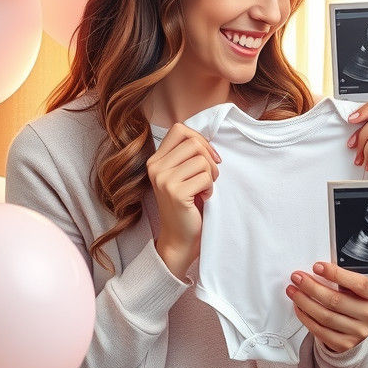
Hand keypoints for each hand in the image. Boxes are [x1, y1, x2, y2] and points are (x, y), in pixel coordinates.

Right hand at [146, 123, 220, 279]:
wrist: (180, 238)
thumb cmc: (188, 204)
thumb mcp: (183, 174)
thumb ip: (188, 155)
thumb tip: (206, 138)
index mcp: (156, 160)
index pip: (179, 129)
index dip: (200, 139)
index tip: (209, 157)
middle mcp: (155, 167)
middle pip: (194, 142)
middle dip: (210, 158)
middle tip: (209, 177)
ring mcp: (163, 180)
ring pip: (201, 160)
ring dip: (211, 175)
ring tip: (204, 189)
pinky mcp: (175, 192)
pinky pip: (205, 177)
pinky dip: (210, 188)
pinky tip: (203, 198)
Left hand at [286, 262, 367, 352]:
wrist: (361, 322)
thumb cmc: (358, 297)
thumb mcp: (359, 284)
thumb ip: (344, 277)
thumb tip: (318, 269)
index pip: (357, 283)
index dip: (335, 274)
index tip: (317, 267)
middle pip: (336, 300)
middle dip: (312, 287)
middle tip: (297, 278)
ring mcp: (359, 332)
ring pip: (325, 316)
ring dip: (304, 302)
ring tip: (293, 291)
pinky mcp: (345, 344)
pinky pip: (320, 331)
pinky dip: (306, 317)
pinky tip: (299, 307)